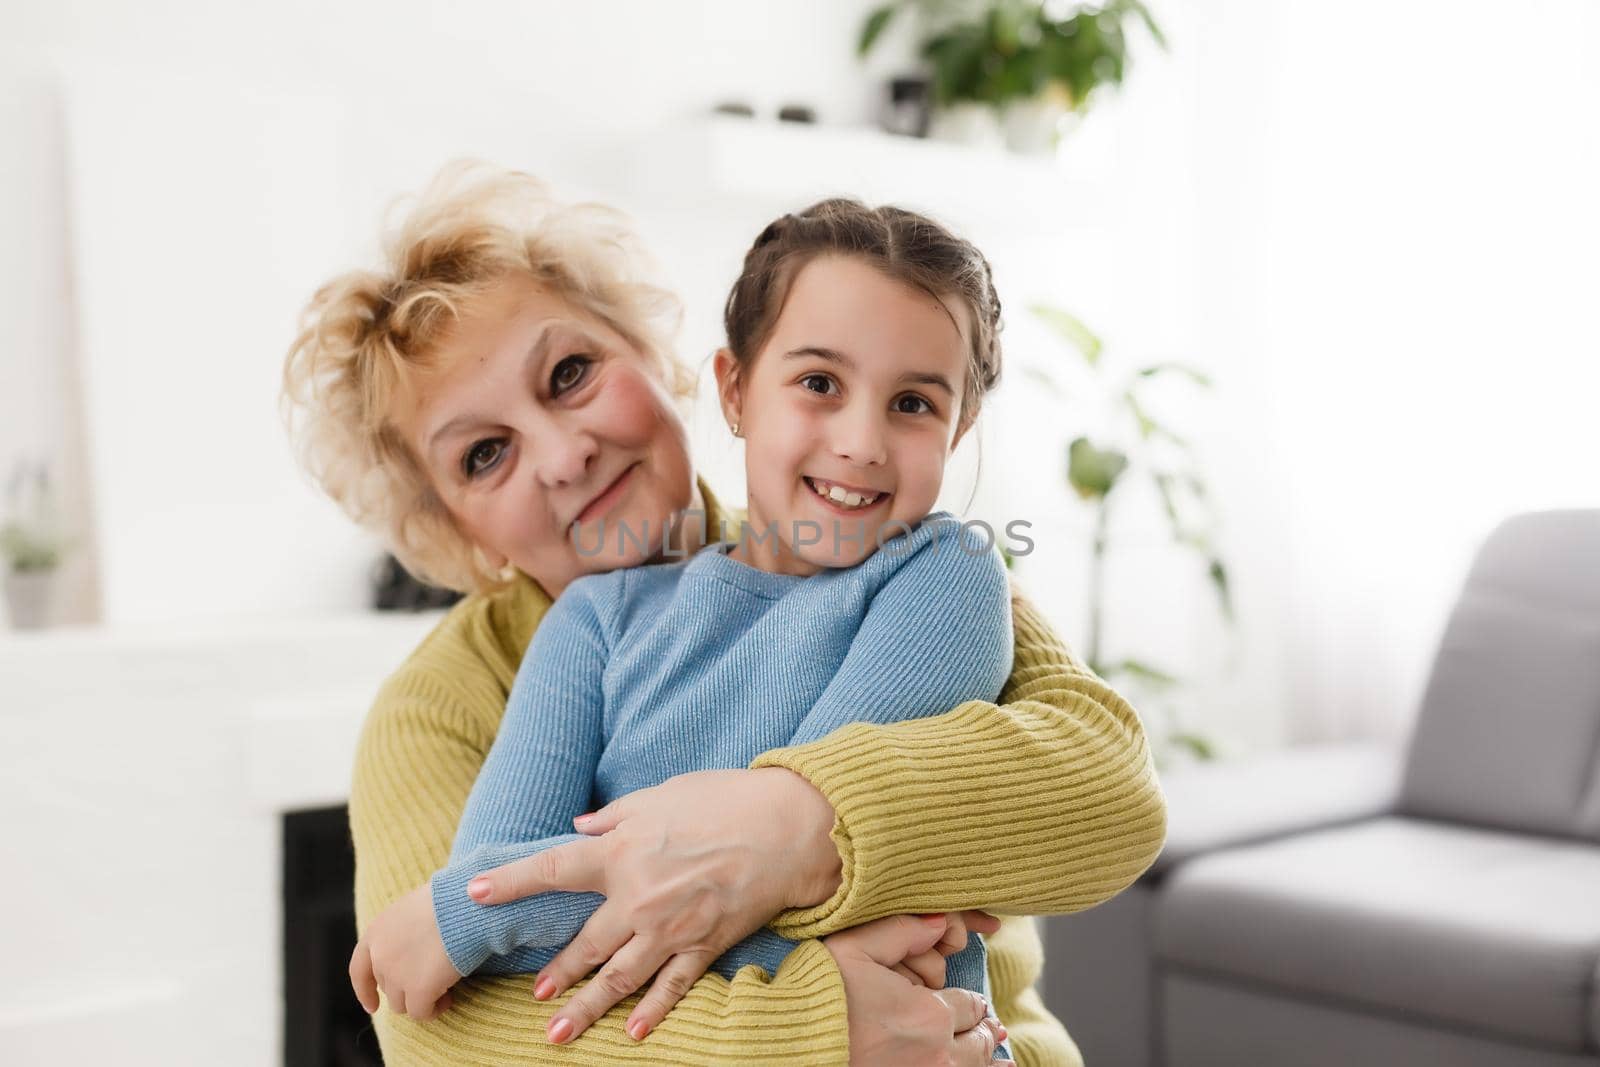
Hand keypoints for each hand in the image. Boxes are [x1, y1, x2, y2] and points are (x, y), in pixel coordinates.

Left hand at [348, 882, 459, 1020]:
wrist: (463, 905)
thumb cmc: (447, 901)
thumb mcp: (412, 911)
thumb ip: (402, 934)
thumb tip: (410, 951)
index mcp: (376, 933)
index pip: (359, 971)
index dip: (365, 991)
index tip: (372, 1007)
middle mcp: (380, 956)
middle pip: (388, 988)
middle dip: (407, 989)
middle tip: (431, 981)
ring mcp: (397, 975)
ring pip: (402, 1005)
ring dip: (420, 1001)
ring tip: (443, 990)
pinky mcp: (419, 990)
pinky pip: (421, 1013)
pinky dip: (434, 1010)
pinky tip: (449, 997)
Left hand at [463, 767, 838, 1043]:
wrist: (788, 827)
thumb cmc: (724, 800)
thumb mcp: (660, 795)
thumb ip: (616, 815)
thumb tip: (581, 828)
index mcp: (622, 852)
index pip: (552, 870)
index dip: (510, 882)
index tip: (474, 893)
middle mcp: (638, 898)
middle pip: (584, 944)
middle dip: (555, 972)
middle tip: (534, 994)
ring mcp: (671, 929)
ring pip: (620, 978)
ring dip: (587, 1007)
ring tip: (558, 1031)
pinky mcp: (705, 946)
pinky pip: (672, 987)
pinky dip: (653, 1013)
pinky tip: (634, 1034)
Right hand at [825, 913, 1010, 1065]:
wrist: (795, 1048)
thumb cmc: (821, 997)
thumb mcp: (853, 949)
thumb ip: (900, 930)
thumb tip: (940, 922)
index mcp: (929, 1013)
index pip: (971, 1004)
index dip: (970, 1000)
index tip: (968, 1000)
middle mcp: (938, 1052)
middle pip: (979, 1040)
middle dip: (983, 1027)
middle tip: (990, 1024)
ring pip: (975, 1066)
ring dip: (987, 1056)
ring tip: (997, 1050)